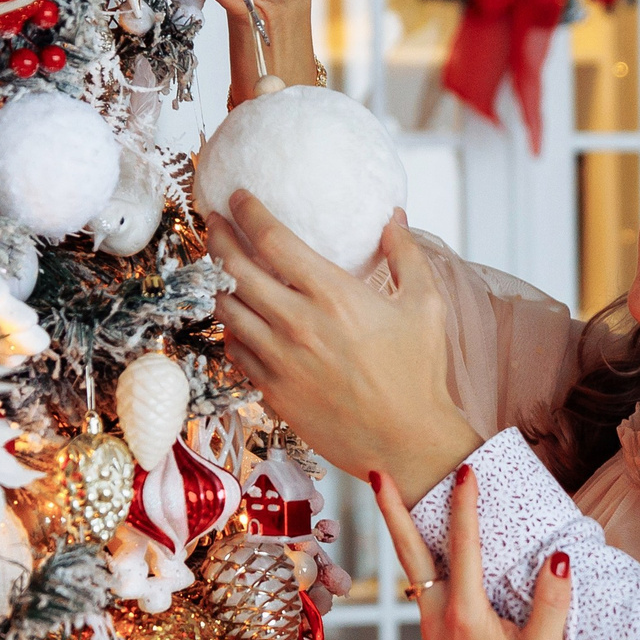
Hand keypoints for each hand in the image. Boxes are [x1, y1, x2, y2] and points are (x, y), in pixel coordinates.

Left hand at [209, 192, 481, 501]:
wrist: (407, 442)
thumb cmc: (419, 374)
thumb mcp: (426, 305)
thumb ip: (406, 254)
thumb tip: (393, 217)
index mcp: (333, 295)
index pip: (272, 240)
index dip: (247, 211)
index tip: (238, 197)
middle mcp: (297, 323)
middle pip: (234, 268)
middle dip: (217, 236)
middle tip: (213, 221)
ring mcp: (279, 359)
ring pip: (225, 309)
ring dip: (216, 282)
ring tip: (218, 266)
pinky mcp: (271, 390)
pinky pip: (234, 350)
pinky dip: (230, 328)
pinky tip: (236, 318)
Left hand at [374, 465, 571, 639]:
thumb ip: (553, 604)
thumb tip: (559, 558)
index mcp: (465, 616)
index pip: (463, 547)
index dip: (464, 506)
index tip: (465, 470)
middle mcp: (438, 617)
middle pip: (410, 552)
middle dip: (394, 510)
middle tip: (377, 472)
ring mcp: (431, 628)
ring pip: (411, 568)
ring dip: (402, 531)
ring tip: (393, 495)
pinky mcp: (434, 637)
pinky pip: (421, 585)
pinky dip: (418, 556)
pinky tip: (424, 546)